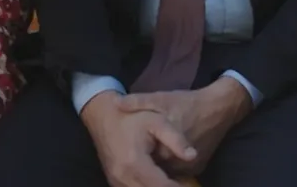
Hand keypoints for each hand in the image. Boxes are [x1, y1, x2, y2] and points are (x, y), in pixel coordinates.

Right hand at [80, 91, 195, 186]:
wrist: (104, 117)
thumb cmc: (133, 117)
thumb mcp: (158, 121)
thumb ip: (176, 139)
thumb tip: (192, 156)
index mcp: (134, 163)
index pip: (161, 186)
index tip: (189, 185)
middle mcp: (122, 176)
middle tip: (185, 184)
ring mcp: (115, 180)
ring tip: (173, 182)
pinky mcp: (114, 181)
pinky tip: (159, 182)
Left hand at [115, 77, 251, 175]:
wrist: (219, 109)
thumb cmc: (188, 104)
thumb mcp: (162, 98)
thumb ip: (138, 102)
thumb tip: (117, 104)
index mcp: (164, 148)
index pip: (143, 161)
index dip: (135, 155)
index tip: (127, 150)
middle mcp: (177, 162)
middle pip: (155, 168)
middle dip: (146, 162)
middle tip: (139, 152)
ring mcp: (189, 168)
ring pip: (167, 172)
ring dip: (159, 166)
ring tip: (150, 153)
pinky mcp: (197, 169)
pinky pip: (179, 173)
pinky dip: (171, 167)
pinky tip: (165, 155)